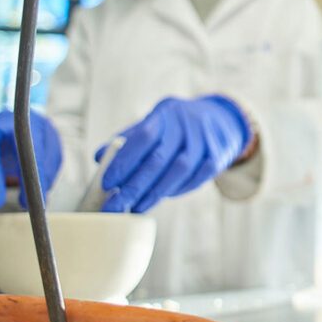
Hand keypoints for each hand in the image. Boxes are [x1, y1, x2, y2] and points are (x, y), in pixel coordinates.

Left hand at [98, 95, 251, 212]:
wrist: (221, 119)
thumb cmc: (178, 124)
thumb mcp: (155, 120)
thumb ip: (129, 138)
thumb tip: (100, 157)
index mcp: (166, 113)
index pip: (144, 137)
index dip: (125, 160)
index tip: (108, 182)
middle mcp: (187, 126)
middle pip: (158, 160)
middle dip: (134, 187)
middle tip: (114, 206)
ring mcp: (205, 142)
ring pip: (178, 173)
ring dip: (154, 194)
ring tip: (134, 207)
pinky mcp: (217, 158)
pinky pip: (194, 180)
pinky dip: (176, 191)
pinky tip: (160, 198)